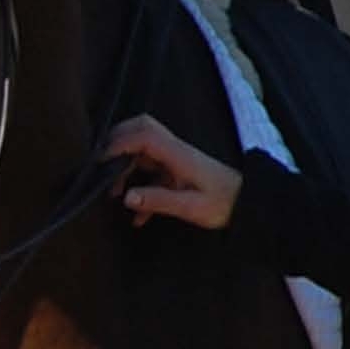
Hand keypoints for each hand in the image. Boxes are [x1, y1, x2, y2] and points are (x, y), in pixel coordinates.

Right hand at [107, 114, 243, 230]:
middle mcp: (176, 152)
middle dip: (118, 144)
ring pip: (144, 153)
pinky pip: (153, 173)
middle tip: (101, 169)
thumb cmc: (224, 204)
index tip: (100, 162)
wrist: (249, 205)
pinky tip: (139, 217)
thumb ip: (159, 201)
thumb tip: (126, 197)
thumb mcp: (191, 207)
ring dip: (126, 169)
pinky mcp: (180, 173)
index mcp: (179, 154)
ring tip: (114, 195)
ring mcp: (178, 160)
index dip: (119, 143)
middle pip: (142, 131)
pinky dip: (141, 189)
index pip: (145, 135)